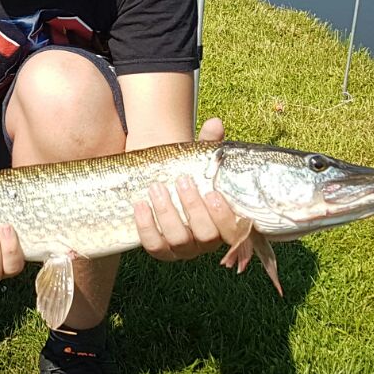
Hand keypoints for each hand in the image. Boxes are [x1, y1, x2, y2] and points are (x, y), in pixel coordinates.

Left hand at [133, 117, 245, 261]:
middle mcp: (206, 242)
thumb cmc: (187, 175)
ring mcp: (183, 249)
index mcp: (224, 224)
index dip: (224, 216)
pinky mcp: (160, 250)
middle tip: (181, 181)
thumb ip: (209, 146)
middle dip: (193, 208)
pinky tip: (140, 204)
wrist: (161, 184)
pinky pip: (154, 245)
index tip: (212, 192)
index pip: (233, 231)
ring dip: (167, 214)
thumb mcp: (198, 161)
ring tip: (157, 187)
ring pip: (179, 240)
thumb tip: (215, 124)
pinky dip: (146, 226)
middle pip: (206, 235)